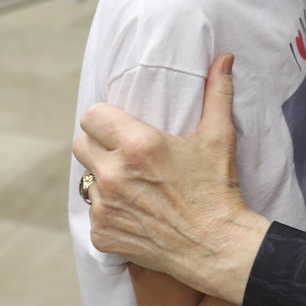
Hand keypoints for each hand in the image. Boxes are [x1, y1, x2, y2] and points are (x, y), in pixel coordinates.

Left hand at [74, 53, 268, 305]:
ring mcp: (104, 207)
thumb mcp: (220, 137)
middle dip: (99, 144)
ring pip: (86, 179)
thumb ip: (217, 93)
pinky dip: (109, 211)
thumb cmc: (219, 190)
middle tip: (124, 151)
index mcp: (138, 145)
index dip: (105, 118)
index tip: (120, 124)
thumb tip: (225, 58)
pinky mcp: (102, 234)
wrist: (217, 246)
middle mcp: (114, 175)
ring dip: (103, 178)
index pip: (92, 116)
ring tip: (132, 183)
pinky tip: (136, 211)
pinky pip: (93, 213)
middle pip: (80, 144)